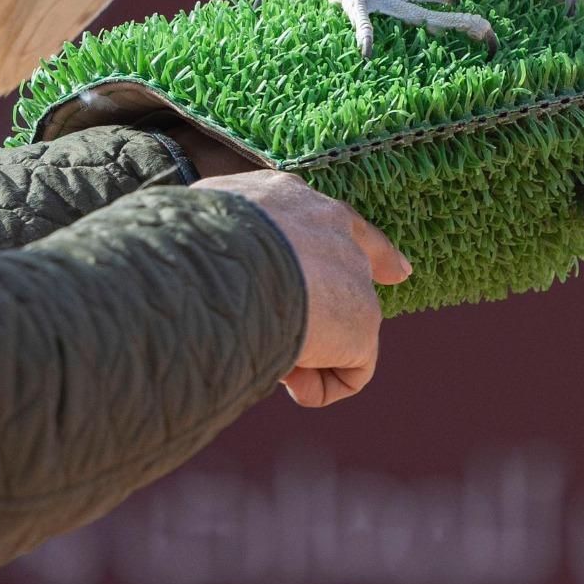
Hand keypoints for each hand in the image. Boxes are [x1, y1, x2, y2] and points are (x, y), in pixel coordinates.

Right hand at [194, 170, 410, 407]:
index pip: (330, 218)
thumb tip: (197, 266)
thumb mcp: (192, 227)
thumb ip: (211, 241)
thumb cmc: (187, 244)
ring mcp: (351, 273)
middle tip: (372, 298)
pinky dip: (320, 387)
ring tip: (260, 354)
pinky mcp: (361, 321)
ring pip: (341, 326)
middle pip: (361, 261)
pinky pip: (351, 372)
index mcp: (285, 196)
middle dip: (360, 291)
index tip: (396, 270)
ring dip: (303, 350)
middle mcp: (329, 225)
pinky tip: (288, 380)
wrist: (220, 265)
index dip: (360, 244)